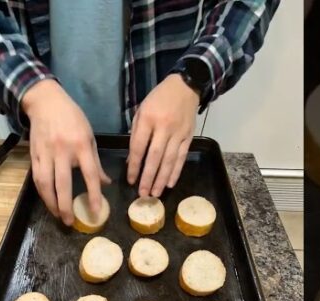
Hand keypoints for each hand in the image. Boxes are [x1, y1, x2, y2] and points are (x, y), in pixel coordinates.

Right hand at [22, 80, 111, 225]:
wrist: (46, 102)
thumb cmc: (72, 119)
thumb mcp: (89, 136)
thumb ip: (96, 161)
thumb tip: (105, 183)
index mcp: (81, 145)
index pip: (89, 174)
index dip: (93, 195)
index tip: (96, 211)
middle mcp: (63, 151)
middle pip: (63, 184)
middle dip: (66, 206)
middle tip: (69, 222)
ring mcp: (46, 153)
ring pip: (46, 184)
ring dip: (51, 203)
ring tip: (57, 216)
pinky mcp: (34, 155)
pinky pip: (37, 178)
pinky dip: (42, 193)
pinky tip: (48, 201)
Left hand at [126, 74, 199, 197]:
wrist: (185, 87)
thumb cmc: (158, 99)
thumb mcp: (141, 110)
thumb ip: (136, 133)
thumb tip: (131, 159)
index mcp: (148, 119)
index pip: (138, 146)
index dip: (134, 165)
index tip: (130, 180)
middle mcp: (164, 127)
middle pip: (155, 157)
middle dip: (148, 177)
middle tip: (143, 194)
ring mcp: (178, 133)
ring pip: (169, 160)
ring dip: (162, 179)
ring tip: (155, 193)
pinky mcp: (189, 136)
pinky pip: (182, 157)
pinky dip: (176, 171)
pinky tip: (170, 183)